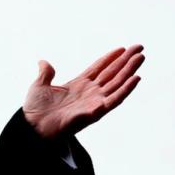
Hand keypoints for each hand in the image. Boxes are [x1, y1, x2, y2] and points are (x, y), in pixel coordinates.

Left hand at [23, 45, 144, 138]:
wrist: (33, 127)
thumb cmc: (36, 110)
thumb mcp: (39, 86)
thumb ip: (46, 73)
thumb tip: (43, 62)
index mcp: (78, 85)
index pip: (99, 68)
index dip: (111, 58)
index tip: (123, 48)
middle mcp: (89, 92)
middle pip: (112, 73)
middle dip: (126, 60)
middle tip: (140, 47)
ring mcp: (94, 102)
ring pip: (117, 83)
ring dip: (130, 70)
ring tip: (140, 57)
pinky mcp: (96, 112)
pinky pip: (115, 100)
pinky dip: (126, 90)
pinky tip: (136, 78)